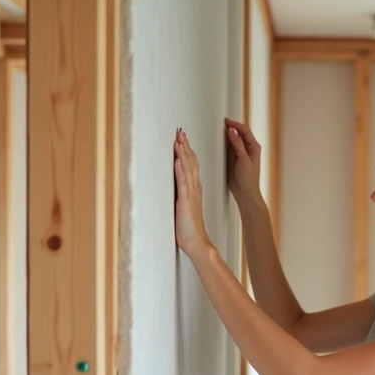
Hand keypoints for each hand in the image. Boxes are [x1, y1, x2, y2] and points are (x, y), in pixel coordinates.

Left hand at [174, 128, 210, 254]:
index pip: (192, 166)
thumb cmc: (190, 229)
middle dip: (185, 146)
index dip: (188, 151)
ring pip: (187, 169)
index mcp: (194, 190)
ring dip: (182, 154)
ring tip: (178, 140)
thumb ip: (185, 196)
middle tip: (181, 131)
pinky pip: (183, 184)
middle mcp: (194, 189)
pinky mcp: (185, 202)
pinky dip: (180, 171)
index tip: (183, 138)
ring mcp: (190, 194)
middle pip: (190, 163)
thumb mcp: (186, 208)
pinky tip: (177, 161)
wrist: (197, 243)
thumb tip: (182, 189)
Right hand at [224, 117, 261, 200]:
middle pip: (240, 133)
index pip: (245, 131)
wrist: (245, 193)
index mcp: (254, 147)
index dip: (236, 124)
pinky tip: (219, 139)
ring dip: (227, 133)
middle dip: (231, 126)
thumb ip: (237, 144)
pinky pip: (229, 146)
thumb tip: (232, 130)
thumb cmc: (248, 179)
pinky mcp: (234, 158)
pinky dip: (224, 142)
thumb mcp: (243, 160)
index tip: (226, 121)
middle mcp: (248, 148)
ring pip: (234, 139)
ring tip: (219, 128)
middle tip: (221, 122)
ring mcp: (240, 153)